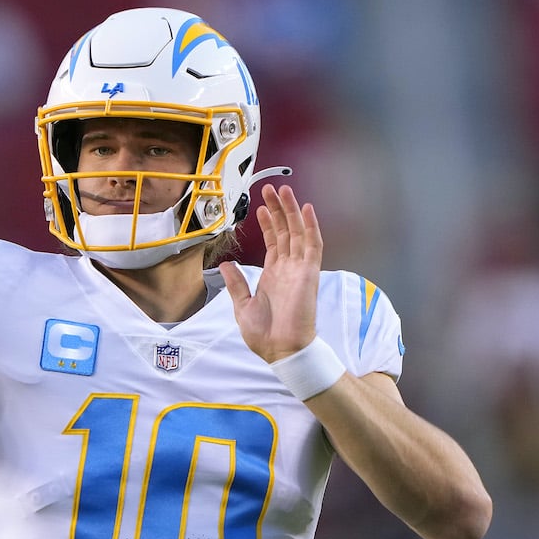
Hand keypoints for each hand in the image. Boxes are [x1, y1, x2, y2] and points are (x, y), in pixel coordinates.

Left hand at [218, 184, 322, 362]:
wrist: (281, 350)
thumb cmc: (265, 335)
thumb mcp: (242, 306)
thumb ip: (236, 283)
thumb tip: (226, 265)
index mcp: (273, 275)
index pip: (273, 242)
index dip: (267, 223)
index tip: (259, 207)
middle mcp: (288, 268)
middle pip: (284, 231)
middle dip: (277, 209)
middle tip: (270, 188)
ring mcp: (299, 269)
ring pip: (297, 232)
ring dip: (291, 210)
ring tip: (283, 190)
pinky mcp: (309, 273)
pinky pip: (312, 245)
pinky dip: (310, 226)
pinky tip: (305, 208)